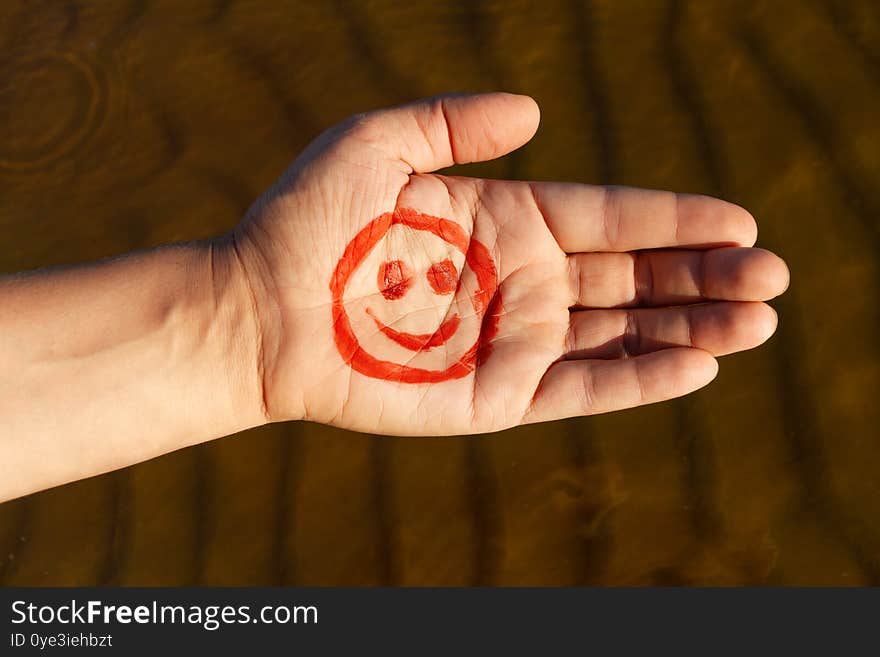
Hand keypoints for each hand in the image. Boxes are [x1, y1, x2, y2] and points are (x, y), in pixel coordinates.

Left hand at [229, 93, 788, 435]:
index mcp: (502, 221)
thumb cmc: (308, 224)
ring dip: (693, 327)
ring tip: (761, 317)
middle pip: (632, 279)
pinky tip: (700, 363)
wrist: (260, 310)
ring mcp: (511, 343)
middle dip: (705, 277)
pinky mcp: (495, 397)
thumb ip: (454, 123)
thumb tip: (534, 111)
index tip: (739, 219)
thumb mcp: (378, 144)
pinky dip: (642, 377)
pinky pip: (583, 387)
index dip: (675, 219)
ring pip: (622, 335)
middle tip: (775, 275)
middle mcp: (518, 283)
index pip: (609, 218)